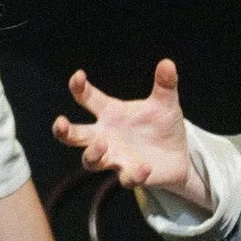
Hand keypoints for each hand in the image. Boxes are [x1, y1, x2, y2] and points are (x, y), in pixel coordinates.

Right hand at [52, 58, 212, 209]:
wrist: (179, 155)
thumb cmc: (163, 125)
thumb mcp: (165, 103)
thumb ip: (164, 85)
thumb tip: (167, 63)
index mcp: (111, 114)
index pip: (87, 99)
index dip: (78, 88)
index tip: (78, 76)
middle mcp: (106, 136)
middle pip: (75, 136)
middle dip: (63, 131)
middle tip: (61, 123)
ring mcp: (115, 158)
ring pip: (90, 161)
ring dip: (92, 153)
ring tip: (102, 144)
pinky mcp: (130, 175)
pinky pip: (125, 178)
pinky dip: (132, 174)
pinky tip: (144, 168)